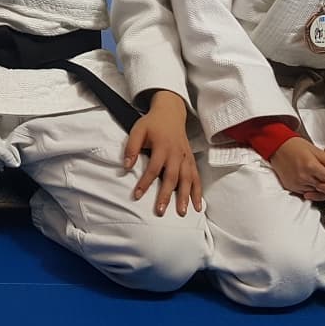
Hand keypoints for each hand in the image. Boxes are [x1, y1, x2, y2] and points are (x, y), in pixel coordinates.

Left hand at [124, 90, 201, 215]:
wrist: (170, 112)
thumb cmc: (152, 123)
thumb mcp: (138, 130)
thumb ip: (131, 147)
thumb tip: (126, 166)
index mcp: (162, 146)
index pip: (153, 168)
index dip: (145, 183)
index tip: (137, 195)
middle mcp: (176, 153)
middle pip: (171, 177)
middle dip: (166, 195)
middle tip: (160, 211)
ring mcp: (185, 157)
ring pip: (187, 179)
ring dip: (185, 196)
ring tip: (182, 212)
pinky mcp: (191, 160)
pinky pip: (197, 177)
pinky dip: (198, 192)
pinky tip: (197, 205)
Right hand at [269, 137, 324, 195]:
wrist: (276, 146)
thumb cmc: (295, 146)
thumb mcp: (314, 149)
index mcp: (311, 166)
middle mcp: (303, 177)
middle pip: (324, 187)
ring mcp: (296, 183)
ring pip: (316, 192)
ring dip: (319, 186)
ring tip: (316, 175)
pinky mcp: (291, 187)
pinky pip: (305, 192)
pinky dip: (310, 187)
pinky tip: (308, 178)